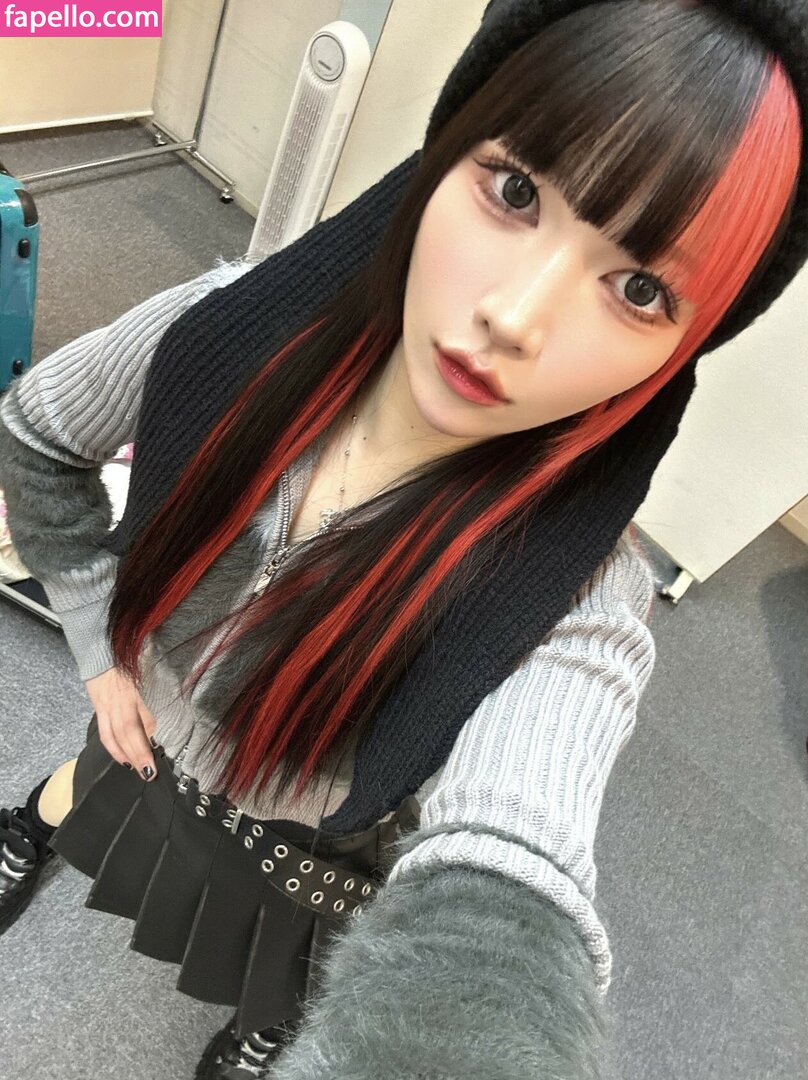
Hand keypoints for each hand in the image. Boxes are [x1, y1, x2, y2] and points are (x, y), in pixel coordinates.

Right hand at [84, 666, 158, 780]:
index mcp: (132, 690)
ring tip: (136, 770)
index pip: (142, 718)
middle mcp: (118, 700)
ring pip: (112, 735)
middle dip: (137, 754)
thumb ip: (158, 694)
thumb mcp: (150, 671)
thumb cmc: (130, 659)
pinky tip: (122, 757)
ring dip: (124, 755)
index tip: (160, 753)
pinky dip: (113, 747)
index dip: (148, 738)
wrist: (101, 650)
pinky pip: (104, 732)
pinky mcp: (99, 708)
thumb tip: (162, 722)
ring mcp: (105, 705)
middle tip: (149, 773)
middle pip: (126, 731)